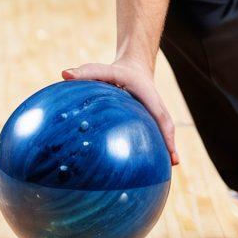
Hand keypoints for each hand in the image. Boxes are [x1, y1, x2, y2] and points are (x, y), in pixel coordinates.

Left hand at [62, 60, 178, 167]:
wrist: (134, 67)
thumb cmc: (116, 71)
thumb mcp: (101, 69)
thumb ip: (84, 72)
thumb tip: (64, 75)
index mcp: (148, 96)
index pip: (160, 116)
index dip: (166, 134)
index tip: (170, 150)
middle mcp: (155, 106)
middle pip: (165, 127)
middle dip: (169, 145)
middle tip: (173, 164)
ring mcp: (153, 114)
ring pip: (161, 132)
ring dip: (164, 149)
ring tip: (166, 170)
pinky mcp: (148, 119)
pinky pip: (152, 134)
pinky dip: (153, 147)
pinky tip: (147, 165)